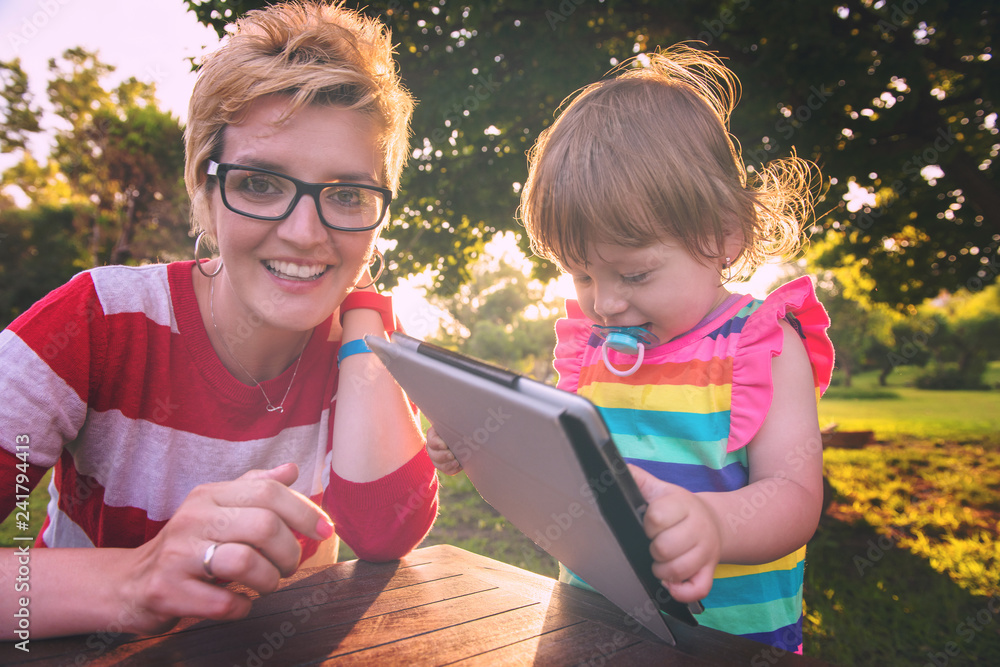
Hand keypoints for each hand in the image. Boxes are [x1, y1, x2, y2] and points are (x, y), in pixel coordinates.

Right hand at [118, 463, 333, 634]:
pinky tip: (242, 602)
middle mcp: (192, 518)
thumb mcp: (217, 508)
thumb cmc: (189, 545)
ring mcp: (177, 555)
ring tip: (268, 583)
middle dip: (289, 552)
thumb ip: (254, 488)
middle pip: (263, 526)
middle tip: (289, 566)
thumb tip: (291, 469)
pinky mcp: (167, 591)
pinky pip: (224, 602)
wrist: (131, 583)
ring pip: (246, 562)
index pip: (268, 491)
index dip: (305, 511)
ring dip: (270, 580)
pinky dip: (244, 606)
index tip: (326, 531)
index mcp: (210, 494)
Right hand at [426, 426, 462, 474]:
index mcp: (434, 435)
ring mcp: (437, 458)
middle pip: (433, 454)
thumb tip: (462, 421)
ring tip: (456, 463)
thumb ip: (454, 423)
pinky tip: (460, 467)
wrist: (464, 436)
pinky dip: (452, 470)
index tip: (445, 445)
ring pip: (438, 464)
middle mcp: (432, 447)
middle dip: (442, 456)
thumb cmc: (459, 426)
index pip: (431, 440)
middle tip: (452, 455)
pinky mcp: (445, 465)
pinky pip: (446, 471)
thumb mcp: (455, 423)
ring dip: (447, 465)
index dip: (437, 444)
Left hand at [629, 464, 720, 602]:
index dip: (648, 524)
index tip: (649, 524)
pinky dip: (680, 591)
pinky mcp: (709, 572)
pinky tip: (670, 584)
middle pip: (666, 547)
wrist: (713, 522)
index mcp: (683, 505)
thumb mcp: (661, 489)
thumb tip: (615, 467)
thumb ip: (639, 479)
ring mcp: (706, 552)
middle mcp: (698, 528)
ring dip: (662, 571)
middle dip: (653, 549)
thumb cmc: (680, 507)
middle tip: (654, 544)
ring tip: (659, 562)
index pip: (657, 517)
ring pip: (678, 570)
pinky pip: (697, 589)